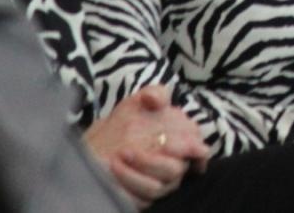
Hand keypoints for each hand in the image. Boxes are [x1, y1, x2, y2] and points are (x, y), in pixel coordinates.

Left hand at [84, 86, 209, 208]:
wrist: (96, 147)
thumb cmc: (123, 124)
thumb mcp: (136, 103)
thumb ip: (154, 94)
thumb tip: (158, 100)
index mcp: (181, 140)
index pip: (198, 148)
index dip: (189, 147)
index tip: (167, 142)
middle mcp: (174, 164)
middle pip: (177, 169)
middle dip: (152, 160)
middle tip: (126, 150)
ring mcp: (160, 182)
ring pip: (159, 186)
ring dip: (137, 173)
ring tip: (116, 159)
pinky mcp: (143, 197)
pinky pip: (142, 199)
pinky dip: (128, 185)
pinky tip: (114, 172)